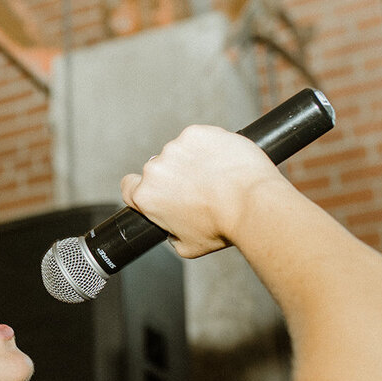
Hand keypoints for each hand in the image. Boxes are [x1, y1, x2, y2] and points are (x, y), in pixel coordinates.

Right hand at [118, 125, 284, 258]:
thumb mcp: (188, 247)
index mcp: (146, 196)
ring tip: (218, 176)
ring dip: (194, 160)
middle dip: (175, 176)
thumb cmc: (222, 227)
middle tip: (200, 188)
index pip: (129, 186)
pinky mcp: (197, 133)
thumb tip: (173, 231)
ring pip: (181, 151)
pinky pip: (199, 138)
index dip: (143, 189)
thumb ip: (171, 235)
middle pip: (158, 169)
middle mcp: (155, 168)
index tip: (159, 192)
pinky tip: (224, 162)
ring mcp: (176, 147)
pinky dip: (210, 146)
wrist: (252, 204)